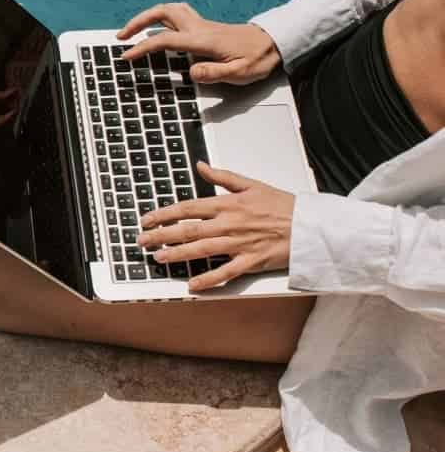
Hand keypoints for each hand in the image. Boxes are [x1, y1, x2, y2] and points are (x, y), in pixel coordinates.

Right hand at [117, 2, 279, 84]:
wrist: (275, 43)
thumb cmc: (258, 59)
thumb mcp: (239, 73)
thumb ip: (214, 73)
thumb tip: (191, 73)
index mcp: (204, 41)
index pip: (166, 40)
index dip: (144, 48)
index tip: (127, 56)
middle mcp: (200, 28)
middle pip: (163, 13)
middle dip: (139, 21)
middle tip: (122, 36)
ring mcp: (202, 25)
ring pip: (170, 10)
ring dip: (149, 16)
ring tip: (133, 30)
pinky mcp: (205, 28)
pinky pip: (177, 17)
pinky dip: (161, 20)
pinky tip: (156, 31)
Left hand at [137, 163, 293, 291]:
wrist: (308, 225)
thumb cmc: (282, 205)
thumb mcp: (251, 184)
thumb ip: (222, 176)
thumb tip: (200, 166)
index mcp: (228, 204)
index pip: (188, 208)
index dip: (164, 214)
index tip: (147, 219)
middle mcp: (230, 224)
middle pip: (188, 230)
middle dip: (162, 235)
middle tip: (142, 241)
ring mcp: (238, 244)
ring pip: (201, 250)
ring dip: (177, 255)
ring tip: (158, 258)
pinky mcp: (249, 262)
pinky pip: (225, 272)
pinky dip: (208, 279)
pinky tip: (192, 285)